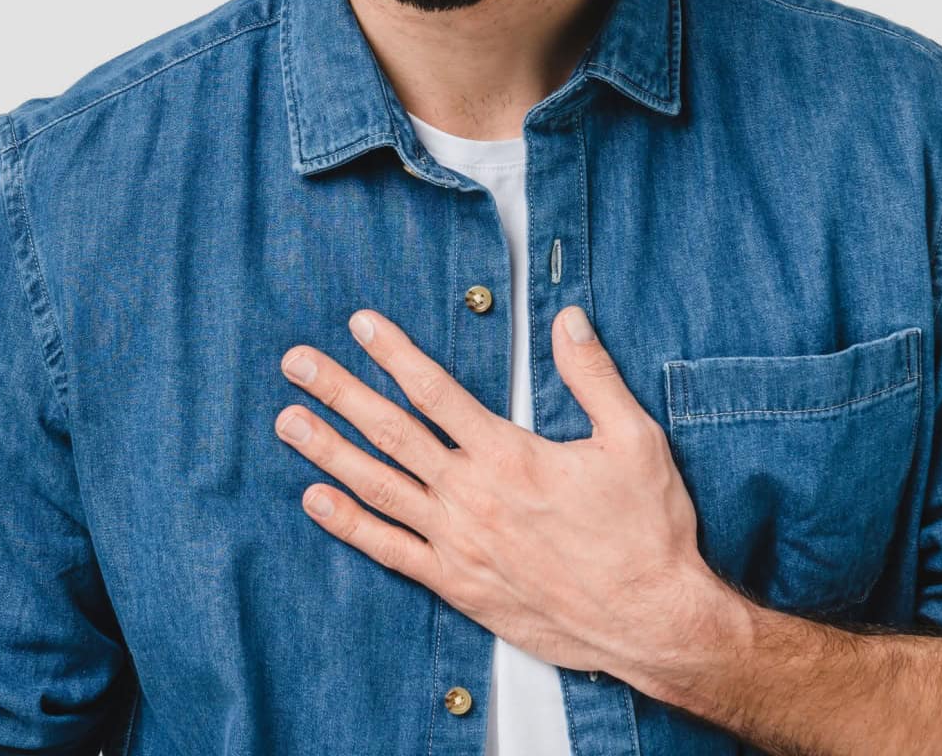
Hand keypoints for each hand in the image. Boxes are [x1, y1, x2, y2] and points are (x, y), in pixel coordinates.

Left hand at [274, 304, 743, 685]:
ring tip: (289, 421)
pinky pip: (390, 550)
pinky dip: (348, 525)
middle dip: (339, 392)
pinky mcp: (458, 584)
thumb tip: (568, 320)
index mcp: (509, 455)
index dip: (394, 353)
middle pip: (391, 432)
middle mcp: (472, 496)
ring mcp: (458, 543)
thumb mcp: (634, 440)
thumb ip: (593, 376)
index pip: (435, 390)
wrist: (652, 620)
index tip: (360, 325)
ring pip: (378, 487)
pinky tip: (314, 501)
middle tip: (296, 363)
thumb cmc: (647, 532)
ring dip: (329, 451)